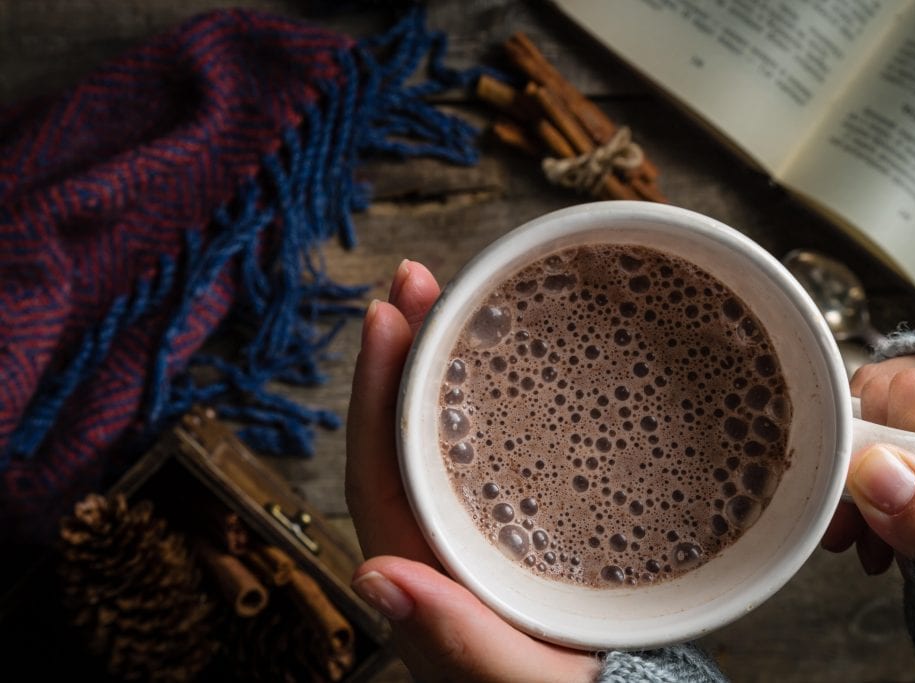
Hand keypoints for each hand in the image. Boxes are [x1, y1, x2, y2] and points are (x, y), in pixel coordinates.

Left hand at [345, 260, 600, 682]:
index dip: (375, 393)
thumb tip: (374, 575)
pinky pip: (491, 450)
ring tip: (454, 296)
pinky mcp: (522, 521)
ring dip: (444, 365)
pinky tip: (515, 362)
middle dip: (406, 355)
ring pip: (445, 437)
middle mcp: (441, 545)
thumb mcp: (523, 681)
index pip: (378, 474)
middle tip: (417, 280)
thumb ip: (459, 640)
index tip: (388, 316)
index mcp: (429, 575)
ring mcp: (479, 530)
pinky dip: (496, 398)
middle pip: (404, 438)